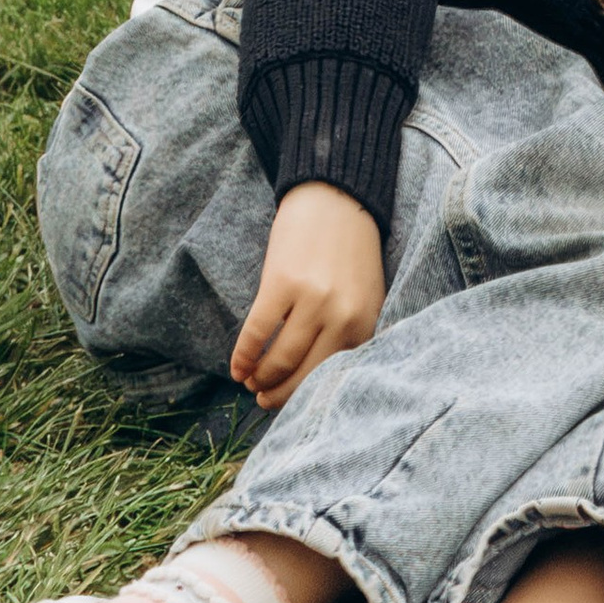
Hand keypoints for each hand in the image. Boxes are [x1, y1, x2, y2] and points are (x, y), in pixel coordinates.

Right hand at [232, 186, 386, 409]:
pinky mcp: (282, 283)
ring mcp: (312, 300)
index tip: (289, 405)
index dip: (308, 396)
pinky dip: (243, 356)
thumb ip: (349, 333)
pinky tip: (237, 367)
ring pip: (281, 359)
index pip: (334, 375)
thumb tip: (317, 379)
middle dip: (280, 395)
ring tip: (251, 383)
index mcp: (366, 321)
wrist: (336, 197)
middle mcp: (342, 315)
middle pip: (306, 374)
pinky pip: (257, 332)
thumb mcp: (364, 295)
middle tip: (263, 401)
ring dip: (261, 378)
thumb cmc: (349, 251)